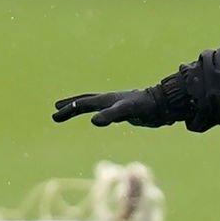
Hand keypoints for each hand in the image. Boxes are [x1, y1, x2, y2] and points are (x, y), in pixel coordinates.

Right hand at [52, 85, 181, 127]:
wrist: (165, 105)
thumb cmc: (146, 107)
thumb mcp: (127, 111)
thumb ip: (111, 115)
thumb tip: (93, 121)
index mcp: (107, 99)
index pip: (82, 104)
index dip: (68, 109)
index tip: (54, 115)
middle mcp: (111, 100)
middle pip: (85, 101)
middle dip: (70, 106)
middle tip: (55, 110)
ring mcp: (119, 105)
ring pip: (96, 106)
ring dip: (82, 108)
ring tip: (73, 111)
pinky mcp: (127, 112)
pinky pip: (107, 113)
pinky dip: (99, 114)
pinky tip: (101, 117)